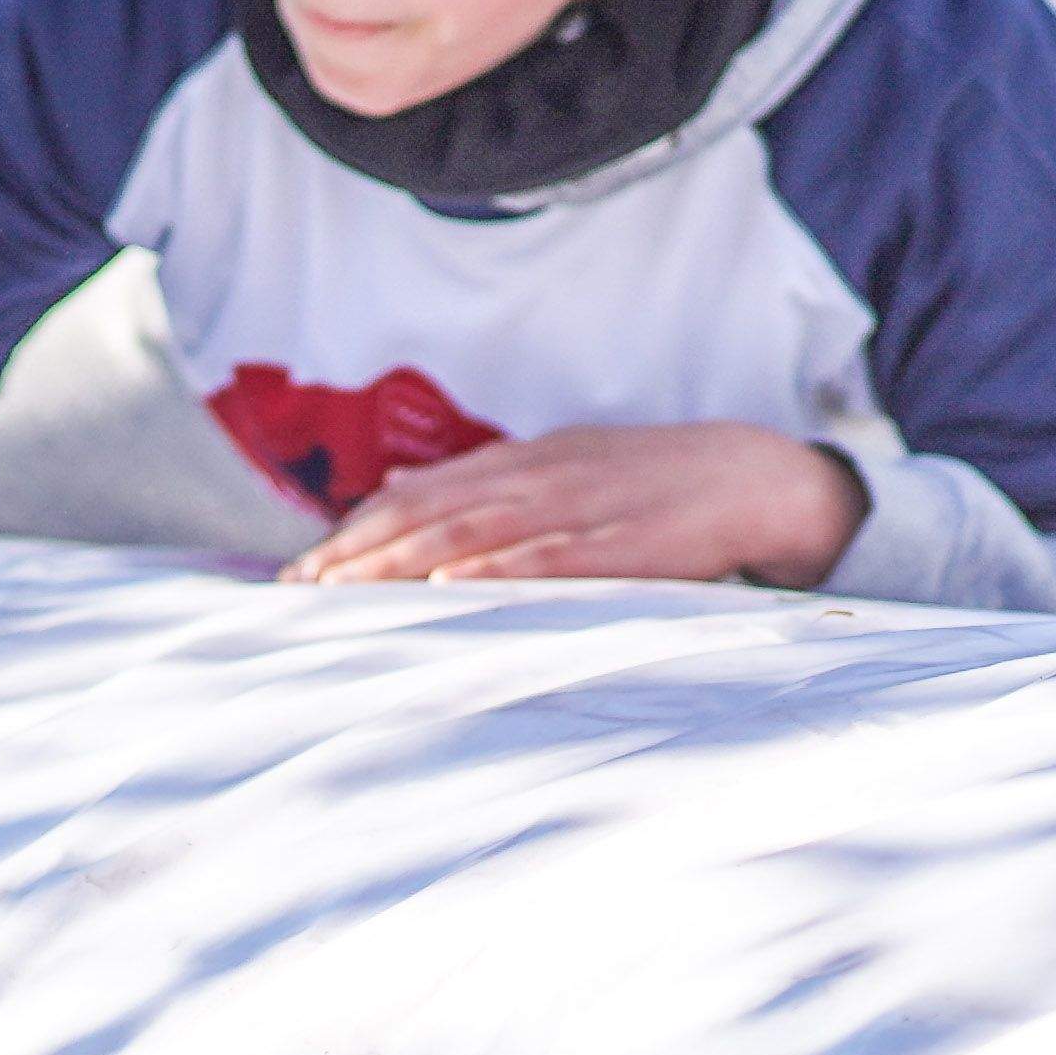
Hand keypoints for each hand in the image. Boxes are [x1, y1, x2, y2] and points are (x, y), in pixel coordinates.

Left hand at [280, 423, 868, 591]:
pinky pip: (552, 556)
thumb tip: (397, 486)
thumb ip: (480, 481)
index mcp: (522, 462)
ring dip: (405, 562)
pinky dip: (498, 568)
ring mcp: (580, 506)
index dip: (355, 531)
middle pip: (431, 512)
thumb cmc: (650, 483)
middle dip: (359, 553)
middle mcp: (539, 476)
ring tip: (348, 592)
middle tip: (300, 592)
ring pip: (475, 530)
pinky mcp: (624, 542)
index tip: (301, 572)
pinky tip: (453, 584)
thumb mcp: (559, 466)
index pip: (418, 495)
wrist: (754, 477)